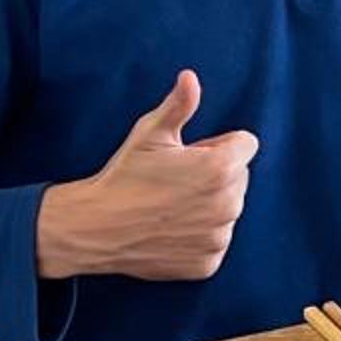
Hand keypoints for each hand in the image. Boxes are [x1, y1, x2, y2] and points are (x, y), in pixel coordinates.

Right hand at [35, 70, 255, 281]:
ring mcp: (218, 236)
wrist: (94, 227)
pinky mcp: (207, 262)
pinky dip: (199, 236)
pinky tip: (171, 229)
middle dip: (216, 174)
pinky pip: (216, 241)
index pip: (246, 145)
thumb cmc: (123, 177)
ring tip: (170, 205)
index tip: (191, 153)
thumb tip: (190, 77)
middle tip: (176, 180)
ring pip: (228, 209)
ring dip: (209, 205)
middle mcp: (227, 204)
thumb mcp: (149, 133)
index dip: (218, 145)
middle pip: (239, 177)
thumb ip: (179, 104)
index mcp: (220, 168)